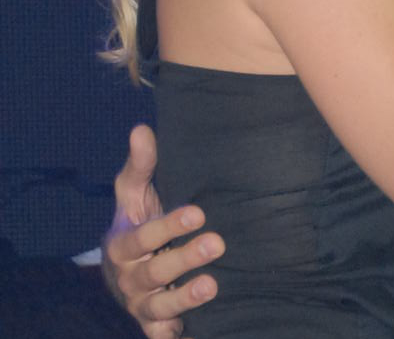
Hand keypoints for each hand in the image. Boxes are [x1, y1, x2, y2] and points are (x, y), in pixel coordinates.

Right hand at [102, 124, 223, 336]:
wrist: (130, 265)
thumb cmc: (139, 221)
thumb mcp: (135, 194)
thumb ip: (141, 165)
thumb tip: (142, 129)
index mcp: (121, 245)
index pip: (142, 237)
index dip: (168, 226)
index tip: (199, 212)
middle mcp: (128, 279)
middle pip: (152, 274)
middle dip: (183, 259)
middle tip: (217, 243)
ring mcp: (141, 305)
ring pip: (158, 307)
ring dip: (185, 299)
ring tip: (213, 286)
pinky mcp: (155, 324)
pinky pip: (161, 334)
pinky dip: (172, 335)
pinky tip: (192, 333)